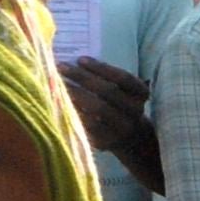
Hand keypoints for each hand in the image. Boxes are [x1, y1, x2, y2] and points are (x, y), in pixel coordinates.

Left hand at [56, 55, 161, 186]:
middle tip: (62, 67)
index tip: (80, 59)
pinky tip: (60, 101)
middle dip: (83, 77)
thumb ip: (103, 77)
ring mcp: (122, 128)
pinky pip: (88, 124)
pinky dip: (74, 110)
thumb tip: (73, 63)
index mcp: (141, 94)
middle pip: (108, 91)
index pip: (123, 78)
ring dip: (75, 93)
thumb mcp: (120, 90)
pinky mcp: (107, 141)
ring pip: (98, 108)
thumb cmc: (117, 104)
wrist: (129, 137)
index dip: (101, 68)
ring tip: (58, 82)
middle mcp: (135, 111)